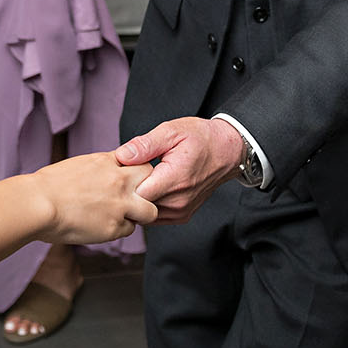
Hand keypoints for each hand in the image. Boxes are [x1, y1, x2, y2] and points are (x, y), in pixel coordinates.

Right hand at [27, 152, 156, 245]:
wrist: (38, 203)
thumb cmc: (49, 185)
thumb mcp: (79, 165)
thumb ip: (100, 168)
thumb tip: (108, 172)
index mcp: (107, 162)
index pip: (139, 161)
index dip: (138, 173)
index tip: (132, 180)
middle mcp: (118, 181)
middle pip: (152, 180)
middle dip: (149, 188)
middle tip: (136, 197)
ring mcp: (119, 205)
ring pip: (150, 211)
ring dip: (139, 214)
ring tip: (121, 216)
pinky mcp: (114, 228)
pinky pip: (128, 230)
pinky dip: (119, 230)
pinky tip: (101, 226)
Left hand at [116, 117, 245, 224]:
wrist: (226, 152)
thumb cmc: (200, 138)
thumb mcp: (171, 131)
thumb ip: (145, 145)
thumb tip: (121, 156)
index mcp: (174, 179)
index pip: (135, 194)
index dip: (123, 182)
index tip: (121, 168)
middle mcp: (178, 201)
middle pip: (138, 206)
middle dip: (128, 190)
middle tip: (127, 171)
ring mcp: (180, 211)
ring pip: (145, 214)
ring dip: (138, 198)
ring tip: (141, 177)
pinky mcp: (181, 215)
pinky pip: (155, 216)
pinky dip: (149, 203)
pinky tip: (150, 186)